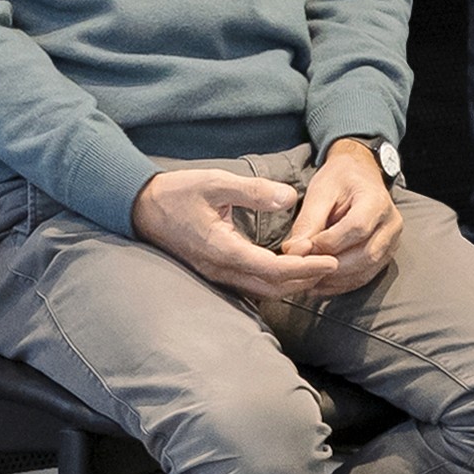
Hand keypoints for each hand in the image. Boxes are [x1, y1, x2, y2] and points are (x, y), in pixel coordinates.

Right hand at [132, 162, 357, 304]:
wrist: (140, 208)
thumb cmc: (177, 193)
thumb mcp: (215, 183)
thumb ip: (253, 190)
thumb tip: (289, 197)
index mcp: (223, 250)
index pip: (274, 269)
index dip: (306, 267)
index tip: (331, 260)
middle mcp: (221, 270)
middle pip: (273, 288)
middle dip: (305, 280)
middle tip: (332, 266)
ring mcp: (216, 275)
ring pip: (262, 291)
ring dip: (291, 284)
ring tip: (316, 269)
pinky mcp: (215, 273)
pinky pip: (250, 286)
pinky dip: (275, 282)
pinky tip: (286, 269)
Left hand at [277, 138, 401, 288]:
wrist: (359, 175)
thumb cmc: (339, 179)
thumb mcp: (320, 192)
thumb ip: (308, 222)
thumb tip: (294, 251)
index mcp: (377, 200)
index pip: (356, 228)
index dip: (327, 243)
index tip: (300, 249)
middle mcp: (391, 224)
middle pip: (364, 255)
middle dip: (330, 266)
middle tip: (301, 270)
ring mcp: (392, 242)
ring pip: (366, 271)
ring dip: (334, 280)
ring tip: (307, 279)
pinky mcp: (385, 255)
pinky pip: (365, 276)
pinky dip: (341, 284)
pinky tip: (320, 283)